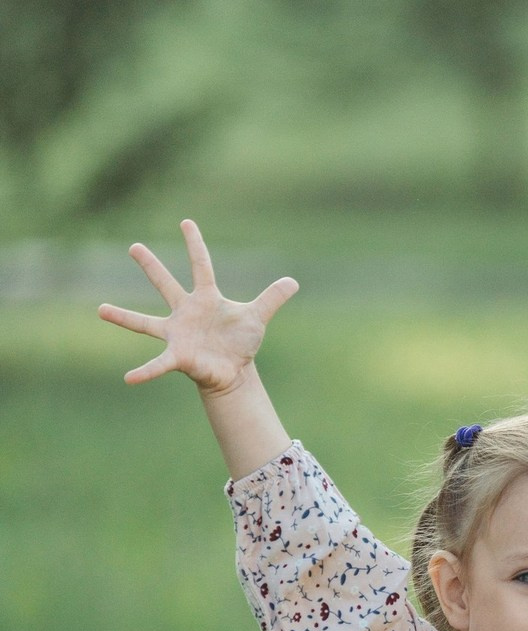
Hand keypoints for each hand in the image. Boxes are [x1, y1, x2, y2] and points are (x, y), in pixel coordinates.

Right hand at [98, 219, 297, 396]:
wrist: (234, 372)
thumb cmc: (240, 342)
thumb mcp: (257, 317)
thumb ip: (272, 298)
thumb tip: (293, 281)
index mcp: (206, 299)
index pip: (201, 266)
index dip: (195, 245)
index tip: (186, 222)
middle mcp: (186, 312)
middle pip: (166, 284)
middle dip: (151, 266)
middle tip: (134, 247)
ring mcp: (178, 334)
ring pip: (146, 323)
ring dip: (124, 318)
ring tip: (100, 310)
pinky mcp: (178, 357)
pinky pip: (158, 364)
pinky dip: (145, 371)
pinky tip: (129, 379)